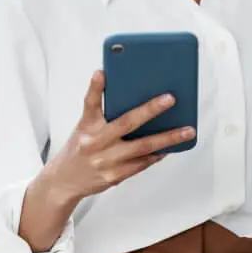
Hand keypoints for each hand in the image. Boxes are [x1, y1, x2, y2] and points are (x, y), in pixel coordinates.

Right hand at [46, 70, 195, 204]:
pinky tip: (170, 148)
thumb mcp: (84, 127)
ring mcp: (106, 161)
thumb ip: (102, 114)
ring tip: (187, 130)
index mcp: (86, 126)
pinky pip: (141, 164)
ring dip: (167, 138)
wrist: (65, 180)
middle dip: (150, 110)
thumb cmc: (80, 148)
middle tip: (170, 99)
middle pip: (126, 123)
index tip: (102, 73)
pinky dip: (157, 155)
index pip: (90, 103)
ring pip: (142, 147)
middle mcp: (95, 142)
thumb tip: (133, 99)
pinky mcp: (114, 176)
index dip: (95, 88)